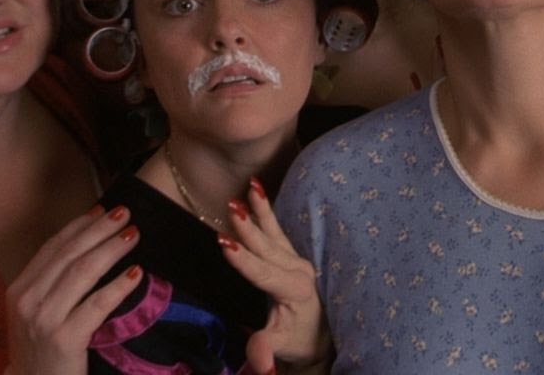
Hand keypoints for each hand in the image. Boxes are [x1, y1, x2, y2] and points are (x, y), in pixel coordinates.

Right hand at [4, 206, 141, 374]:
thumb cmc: (41, 348)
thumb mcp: (37, 311)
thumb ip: (54, 281)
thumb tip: (90, 243)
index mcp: (19, 289)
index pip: (52, 248)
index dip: (79, 226)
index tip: (102, 208)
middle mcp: (27, 301)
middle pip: (69, 254)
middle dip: (99, 230)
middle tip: (126, 213)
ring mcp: (44, 320)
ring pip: (83, 273)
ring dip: (111, 249)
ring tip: (134, 235)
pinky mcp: (64, 338)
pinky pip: (97, 304)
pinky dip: (119, 286)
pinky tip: (136, 273)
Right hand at [221, 178, 328, 373]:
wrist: (319, 337)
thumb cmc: (298, 342)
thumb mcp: (281, 347)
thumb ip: (267, 349)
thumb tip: (261, 365)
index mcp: (294, 290)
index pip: (263, 273)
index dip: (244, 260)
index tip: (224, 243)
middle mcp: (297, 270)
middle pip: (268, 246)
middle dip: (250, 227)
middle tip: (232, 206)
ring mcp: (296, 260)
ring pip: (273, 231)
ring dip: (260, 210)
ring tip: (250, 187)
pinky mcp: (291, 255)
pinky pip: (276, 229)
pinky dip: (266, 211)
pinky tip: (256, 190)